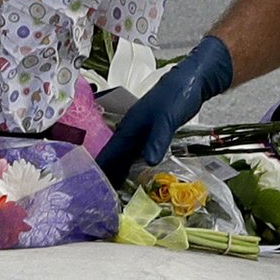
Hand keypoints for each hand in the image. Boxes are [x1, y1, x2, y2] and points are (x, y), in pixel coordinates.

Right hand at [96, 35, 234, 181]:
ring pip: (125, 155)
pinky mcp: (151, 134)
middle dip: (107, 174)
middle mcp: (131, 131)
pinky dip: (133, 165)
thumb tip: (149, 163)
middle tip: (100, 196)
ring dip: (119, 170)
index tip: (91, 187)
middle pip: (114, 156)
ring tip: (114, 189)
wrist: (188, 83)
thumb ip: (158, 140)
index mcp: (129, 127)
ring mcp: (141, 132)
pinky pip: (138, 153)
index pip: (109, 152)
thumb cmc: (174, 97)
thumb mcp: (166, 119)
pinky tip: (135, 174)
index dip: (100, 169)